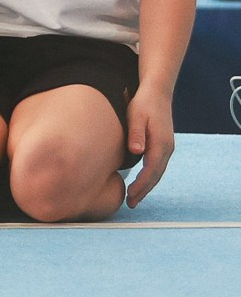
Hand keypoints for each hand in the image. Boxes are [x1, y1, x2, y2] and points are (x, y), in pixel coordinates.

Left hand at [125, 87, 175, 206]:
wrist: (157, 92)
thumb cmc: (143, 103)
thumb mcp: (136, 116)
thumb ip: (135, 133)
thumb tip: (136, 151)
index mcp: (161, 143)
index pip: (151, 170)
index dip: (141, 185)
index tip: (131, 197)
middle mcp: (167, 148)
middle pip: (156, 175)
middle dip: (144, 191)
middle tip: (130, 204)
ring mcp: (166, 147)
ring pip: (157, 172)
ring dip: (147, 186)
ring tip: (134, 198)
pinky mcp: (162, 145)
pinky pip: (156, 166)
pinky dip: (149, 177)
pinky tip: (140, 182)